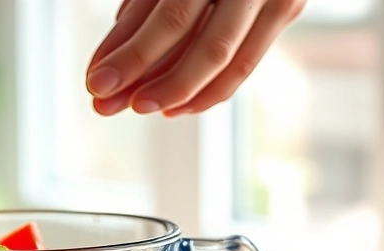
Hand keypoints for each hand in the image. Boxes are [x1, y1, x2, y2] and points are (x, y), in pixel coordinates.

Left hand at [86, 0, 304, 116]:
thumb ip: (138, 13)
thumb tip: (106, 64)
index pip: (172, 18)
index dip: (133, 56)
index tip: (97, 83)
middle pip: (209, 48)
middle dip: (158, 84)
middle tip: (111, 106)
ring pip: (233, 63)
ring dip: (183, 94)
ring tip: (142, 106)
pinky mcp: (286, 8)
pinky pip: (245, 62)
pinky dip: (211, 90)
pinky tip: (178, 104)